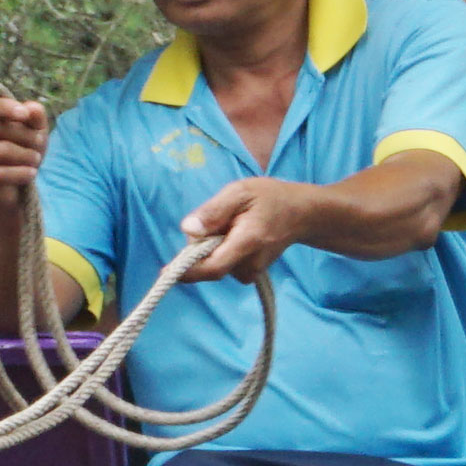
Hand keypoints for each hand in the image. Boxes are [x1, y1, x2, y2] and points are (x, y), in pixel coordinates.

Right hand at [0, 86, 50, 204]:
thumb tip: (31, 108)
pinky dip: (19, 173)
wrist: (13, 188)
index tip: (25, 115)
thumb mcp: (34, 130)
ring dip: (26, 154)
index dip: (4, 107)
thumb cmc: (22, 149)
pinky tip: (32, 173)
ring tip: (37, 159)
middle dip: (25, 134)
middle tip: (40, 142)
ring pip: (1, 150)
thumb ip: (35, 116)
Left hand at [170, 176, 334, 290]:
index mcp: (247, 242)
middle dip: (199, 247)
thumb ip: (213, 211)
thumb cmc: (269, 198)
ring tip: (230, 224)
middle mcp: (251, 263)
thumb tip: (188, 230)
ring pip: (216, 264)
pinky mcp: (250, 272)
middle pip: (209, 266)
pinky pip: (224, 265)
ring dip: (211, 247)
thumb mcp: (239, 192)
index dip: (187, 271)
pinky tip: (234, 235)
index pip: (213, 267)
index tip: (164, 271)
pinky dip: (220, 251)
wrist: (301, 213)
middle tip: (216, 219)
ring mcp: (252, 271)